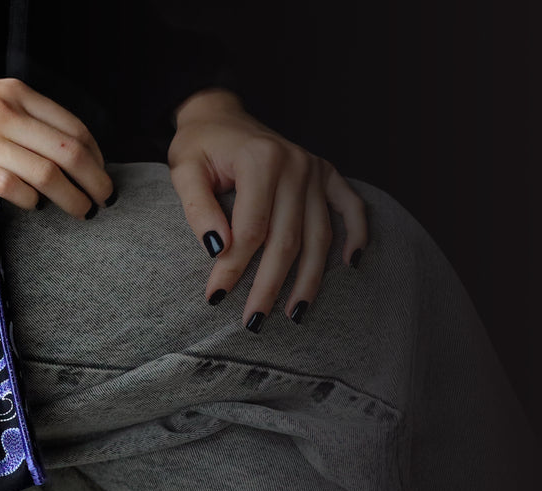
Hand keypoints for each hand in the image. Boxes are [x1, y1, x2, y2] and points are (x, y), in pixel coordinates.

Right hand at [0, 71, 115, 217]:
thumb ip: (17, 117)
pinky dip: (30, 200)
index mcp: (12, 93)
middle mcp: (2, 112)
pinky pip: (10, 186)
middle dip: (94, 181)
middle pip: (68, 151)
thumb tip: (56, 153)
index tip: (101, 174)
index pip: (73, 126)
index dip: (96, 156)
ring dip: (71, 197)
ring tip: (80, 212)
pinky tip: (34, 207)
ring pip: (46, 172)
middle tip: (103, 201)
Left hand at [168, 89, 368, 331]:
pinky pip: (351, 207)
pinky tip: (351, 265)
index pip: (250, 229)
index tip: (214, 298)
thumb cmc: (199, 147)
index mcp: (260, 159)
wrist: (220, 116)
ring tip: (294, 314)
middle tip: (253, 323)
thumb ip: (198, 208)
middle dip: (269, 286)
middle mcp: (295, 164)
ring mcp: (315, 169)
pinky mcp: (327, 173)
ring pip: (319, 236)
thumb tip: (217, 249)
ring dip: (309, 279)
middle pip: (287, 240)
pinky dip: (357, 234)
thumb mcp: (184, 170)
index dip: (232, 268)